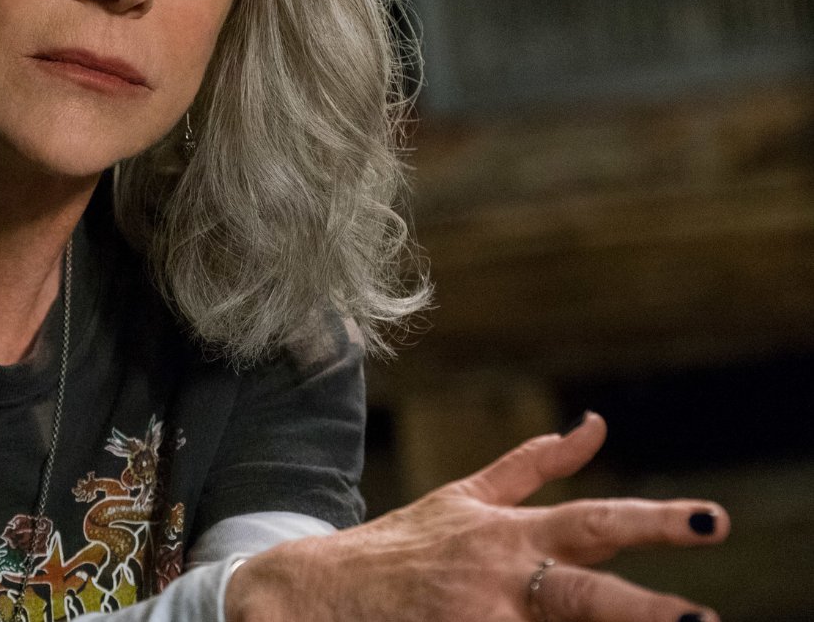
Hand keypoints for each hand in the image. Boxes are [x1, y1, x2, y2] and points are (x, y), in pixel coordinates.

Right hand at [224, 413, 726, 621]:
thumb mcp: (465, 498)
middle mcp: (501, 580)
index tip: (714, 521)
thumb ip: (534, 467)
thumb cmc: (401, 546)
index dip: (656, 521)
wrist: (316, 593)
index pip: (595, 522)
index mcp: (510, 535)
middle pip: (586, 598)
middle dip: (648, 613)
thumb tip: (596, 426)